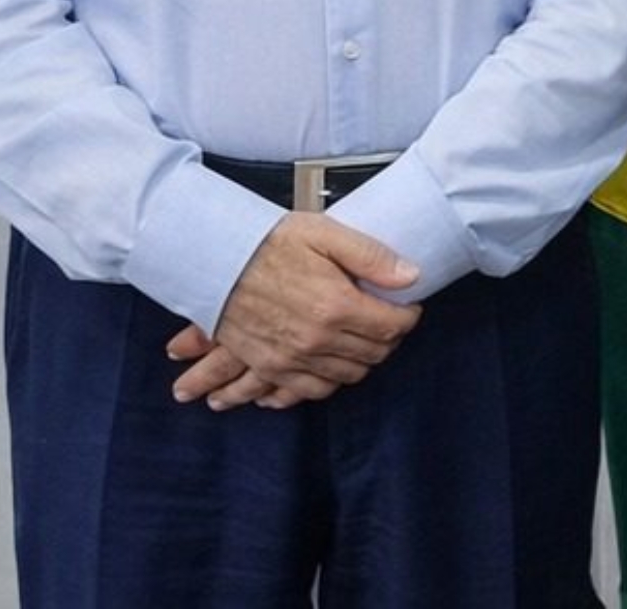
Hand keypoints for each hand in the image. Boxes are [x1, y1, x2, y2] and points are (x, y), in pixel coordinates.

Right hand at [169, 213, 421, 409]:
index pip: (392, 327)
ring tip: (362, 343)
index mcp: (335, 306)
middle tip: (386, 322)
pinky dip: (323, 385)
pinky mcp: (269, 366)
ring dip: (360, 362)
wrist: (215, 260)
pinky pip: (306, 392)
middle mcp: (316, 340)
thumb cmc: (269, 242)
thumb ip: (371, 257)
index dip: (407, 317)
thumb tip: (411, 276)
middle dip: (388, 339)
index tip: (407, 307)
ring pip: (344, 376)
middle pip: (372, 355)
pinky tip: (329, 371)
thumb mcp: (325, 234)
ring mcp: (291, 359)